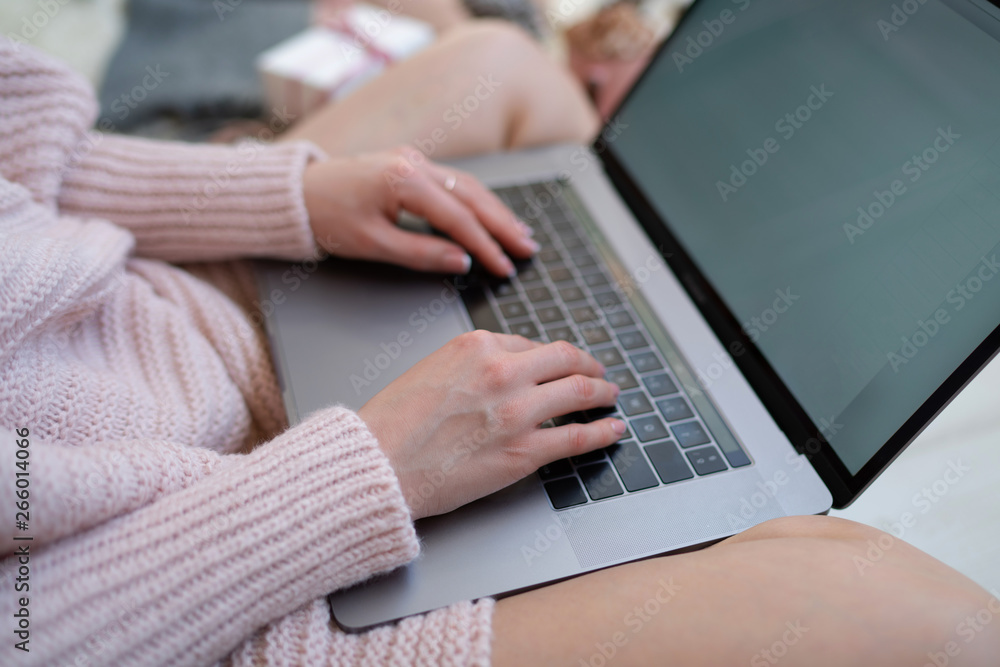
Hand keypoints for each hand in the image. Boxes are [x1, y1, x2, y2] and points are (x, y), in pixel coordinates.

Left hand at [303, 147, 538, 276]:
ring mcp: (413, 160)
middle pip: (472, 196)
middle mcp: (414, 163)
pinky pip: (453, 181)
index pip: (459, 219)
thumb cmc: (326, 218)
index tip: (505, 266)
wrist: (295, 194)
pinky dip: (476, 200)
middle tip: (529, 248)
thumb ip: (421, 253)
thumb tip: (460, 261)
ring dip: (495, 210)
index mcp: (404, 181)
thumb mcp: (372, 245)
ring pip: (467, 186)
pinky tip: (489, 212)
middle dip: (504, 224)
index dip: (486, 246)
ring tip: (519, 232)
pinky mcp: (409, 163)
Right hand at [359, 331, 625, 519]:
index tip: (560, 363)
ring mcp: (518, 411)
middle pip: (564, 359)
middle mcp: (502, 371)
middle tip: (598, 373)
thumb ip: (470, 366)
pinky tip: (613, 429)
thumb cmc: (392, 424)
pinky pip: (577, 437)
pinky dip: (602, 431)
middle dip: (587, 365)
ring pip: (578, 392)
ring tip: (610, 396)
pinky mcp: (524, 451)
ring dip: (601, 393)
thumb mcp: (430, 371)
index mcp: (477, 346)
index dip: (551, 356)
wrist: (378, 464)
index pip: (530, 344)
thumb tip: (501, 373)